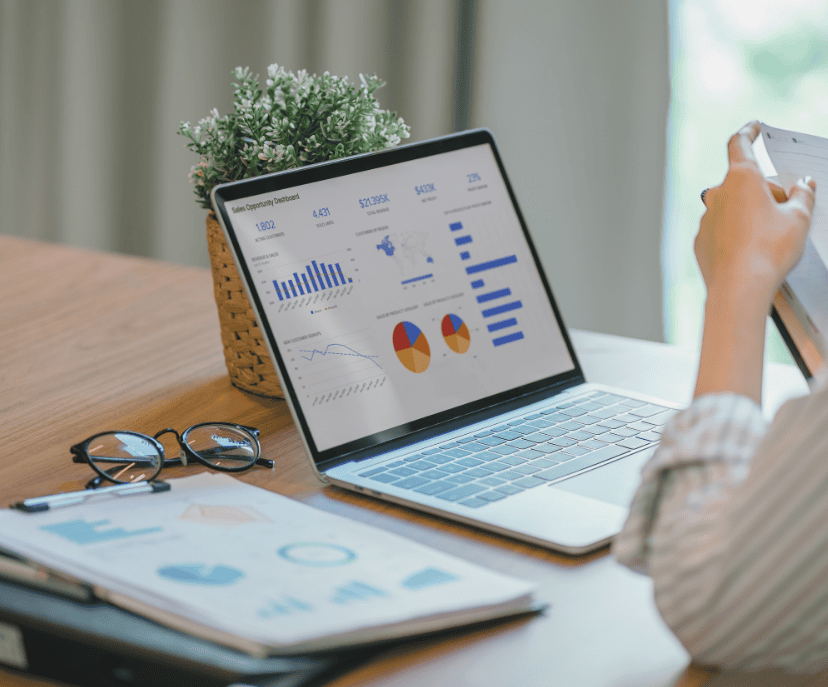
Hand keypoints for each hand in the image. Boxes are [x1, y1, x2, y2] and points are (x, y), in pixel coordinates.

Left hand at [695, 121, 815, 306]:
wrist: (739, 288)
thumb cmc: (769, 250)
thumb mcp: (798, 219)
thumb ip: (803, 196)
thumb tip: (804, 186)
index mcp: (741, 179)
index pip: (740, 144)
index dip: (748, 132)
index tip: (754, 127)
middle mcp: (718, 195)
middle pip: (743, 183)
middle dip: (766, 191)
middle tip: (788, 209)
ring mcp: (706, 219)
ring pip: (732, 208)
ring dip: (750, 213)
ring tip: (771, 236)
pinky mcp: (701, 241)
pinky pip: (722, 230)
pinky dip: (737, 234)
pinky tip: (752, 251)